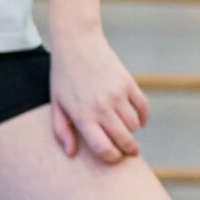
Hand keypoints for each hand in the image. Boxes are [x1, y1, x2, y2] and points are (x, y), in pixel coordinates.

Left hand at [48, 30, 148, 163]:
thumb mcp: (56, 104)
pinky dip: (142, 117)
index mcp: (82, 116)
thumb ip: (62, 131)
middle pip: (124, 140)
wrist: (78, 42)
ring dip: (132, 131)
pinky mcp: (128, 82)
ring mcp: (117, 94)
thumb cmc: (63, 75)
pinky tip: (138, 120)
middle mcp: (101, 107)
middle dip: (128, 150)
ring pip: (134, 125)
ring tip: (125, 129)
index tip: (114, 156)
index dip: (112, 158)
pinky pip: (142, 108)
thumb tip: (71, 153)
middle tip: (129, 151)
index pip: (104, 149)